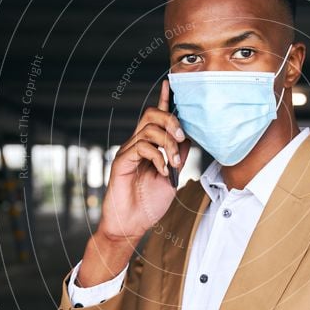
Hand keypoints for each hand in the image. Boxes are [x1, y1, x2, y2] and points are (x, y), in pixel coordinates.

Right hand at [78, 80, 189, 285]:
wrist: (131, 225)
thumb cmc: (149, 204)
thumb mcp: (171, 177)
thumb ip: (178, 156)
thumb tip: (188, 137)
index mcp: (148, 146)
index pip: (155, 118)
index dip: (163, 100)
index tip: (171, 84)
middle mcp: (136, 145)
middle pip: (151, 114)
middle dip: (170, 121)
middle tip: (181, 138)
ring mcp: (127, 152)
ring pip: (148, 129)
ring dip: (168, 144)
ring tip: (174, 163)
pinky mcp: (121, 162)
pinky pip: (141, 147)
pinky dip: (157, 157)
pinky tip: (162, 170)